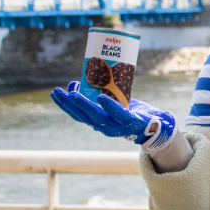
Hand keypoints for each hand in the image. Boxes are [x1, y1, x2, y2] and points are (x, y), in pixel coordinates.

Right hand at [50, 82, 175, 151]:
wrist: (154, 125)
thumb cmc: (131, 112)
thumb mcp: (111, 102)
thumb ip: (96, 94)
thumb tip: (75, 83)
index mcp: (99, 122)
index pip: (78, 114)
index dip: (65, 105)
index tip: (55, 93)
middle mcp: (104, 126)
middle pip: (82, 116)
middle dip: (69, 104)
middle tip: (57, 92)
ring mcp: (116, 126)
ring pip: (96, 116)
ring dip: (83, 105)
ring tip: (73, 94)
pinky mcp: (129, 122)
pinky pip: (117, 113)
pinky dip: (108, 106)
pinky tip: (100, 97)